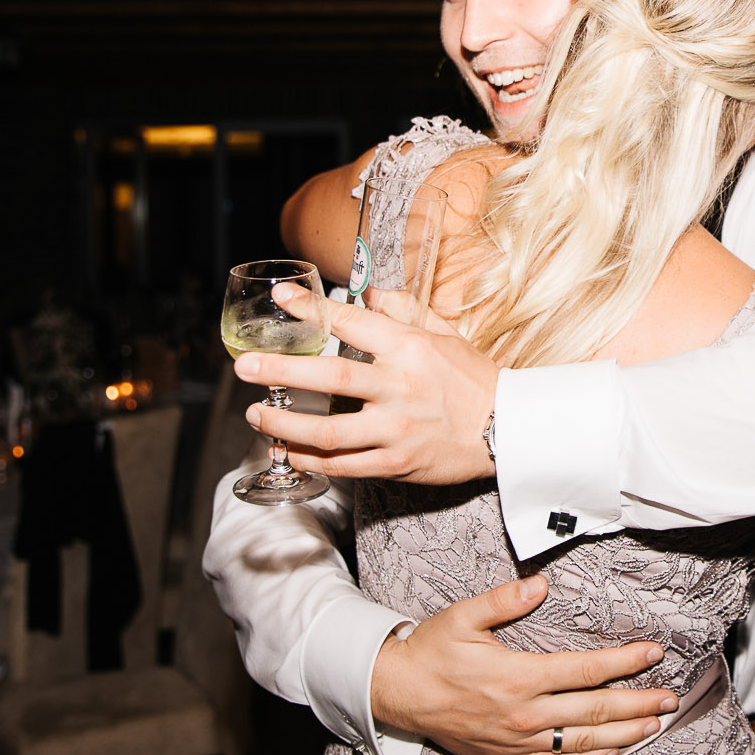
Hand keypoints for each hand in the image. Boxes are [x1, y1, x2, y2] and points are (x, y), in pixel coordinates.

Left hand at [238, 286, 499, 484]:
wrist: (510, 431)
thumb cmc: (474, 380)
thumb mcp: (444, 335)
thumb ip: (405, 312)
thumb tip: (372, 290)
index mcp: (410, 348)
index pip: (353, 323)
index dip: (313, 310)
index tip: (282, 300)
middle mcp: (400, 387)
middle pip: (333, 376)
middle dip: (284, 370)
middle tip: (245, 366)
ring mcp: (397, 428)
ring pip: (330, 431)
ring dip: (287, 423)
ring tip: (257, 415)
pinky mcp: (396, 462)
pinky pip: (344, 464)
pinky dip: (311, 458)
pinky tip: (289, 449)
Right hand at [369, 574, 677, 754]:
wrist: (397, 694)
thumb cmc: (431, 651)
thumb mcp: (463, 616)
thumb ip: (504, 599)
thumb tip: (541, 583)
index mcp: (519, 676)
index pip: (586, 671)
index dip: (624, 662)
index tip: (653, 653)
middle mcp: (524, 713)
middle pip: (594, 711)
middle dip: (638, 704)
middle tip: (670, 699)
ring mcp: (517, 740)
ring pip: (582, 743)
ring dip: (622, 735)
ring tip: (653, 726)